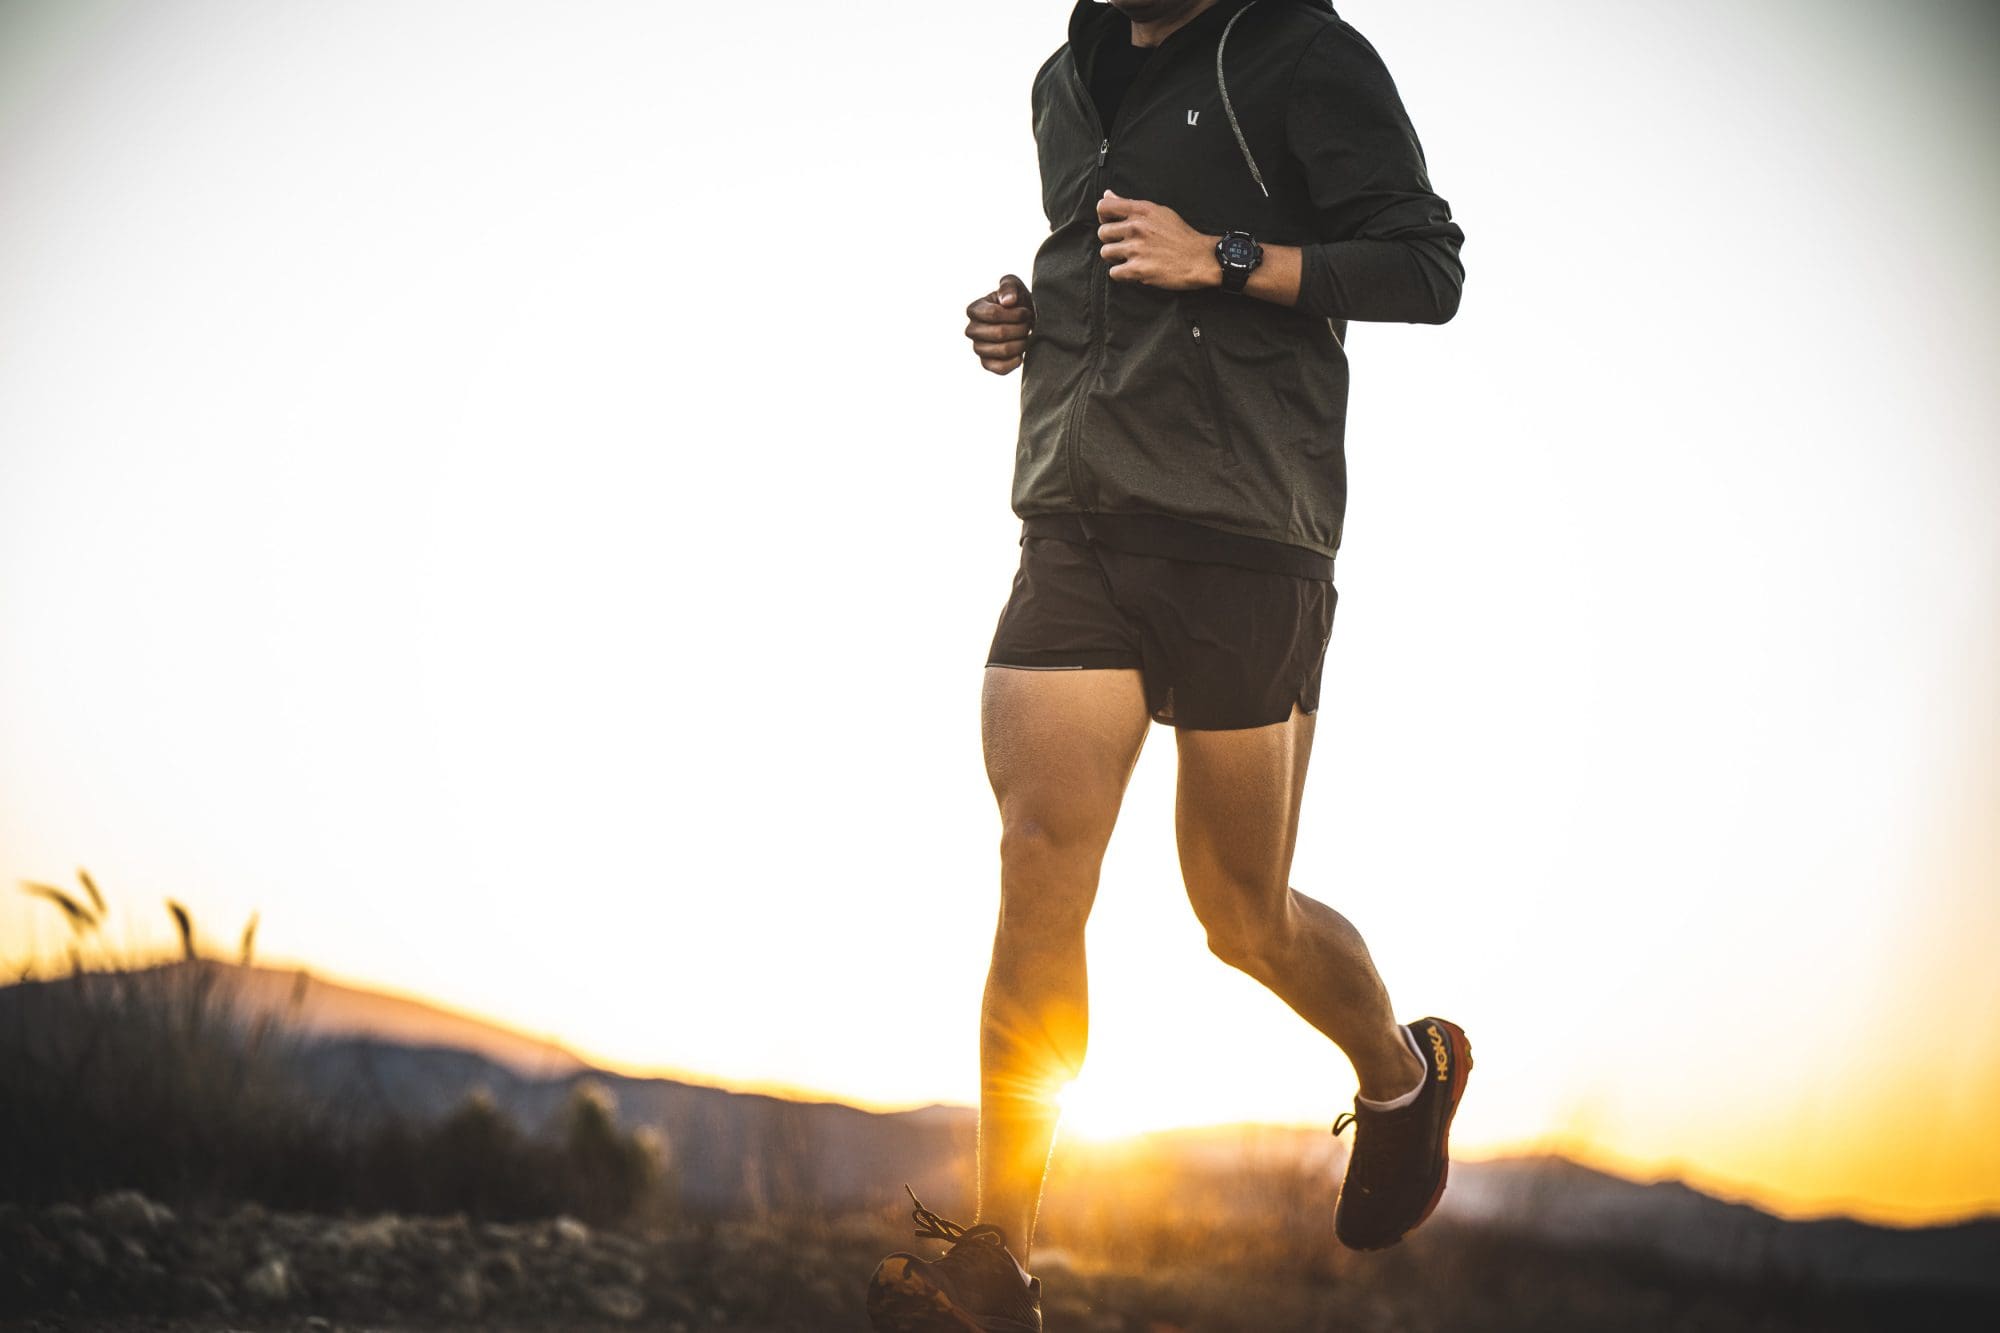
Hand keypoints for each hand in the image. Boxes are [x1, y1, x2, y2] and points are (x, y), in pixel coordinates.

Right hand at [964, 274, 1035, 374]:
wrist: (1023, 320)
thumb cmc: (1017, 301)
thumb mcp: (1014, 285)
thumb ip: (1009, 287)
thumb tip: (1007, 301)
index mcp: (974, 309)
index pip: (993, 314)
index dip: (1015, 314)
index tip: (1025, 312)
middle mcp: (972, 330)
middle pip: (1000, 333)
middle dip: (1021, 328)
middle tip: (1028, 324)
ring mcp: (978, 348)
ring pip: (1003, 350)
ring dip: (1022, 343)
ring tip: (1026, 335)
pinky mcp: (986, 363)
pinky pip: (1001, 368)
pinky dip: (1015, 361)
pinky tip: (1021, 352)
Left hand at [1096, 190, 1216, 289]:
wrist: (1200, 259)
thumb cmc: (1180, 235)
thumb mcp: (1158, 212)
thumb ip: (1130, 204)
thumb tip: (1107, 194)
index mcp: (1141, 210)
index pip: (1103, 206)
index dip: (1104, 217)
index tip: (1113, 224)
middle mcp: (1136, 227)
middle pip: (1102, 233)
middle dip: (1112, 241)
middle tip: (1126, 246)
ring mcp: (1136, 249)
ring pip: (1106, 253)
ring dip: (1116, 258)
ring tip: (1131, 258)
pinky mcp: (1138, 270)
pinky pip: (1114, 273)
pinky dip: (1122, 274)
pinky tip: (1135, 270)